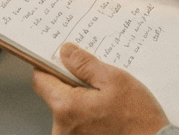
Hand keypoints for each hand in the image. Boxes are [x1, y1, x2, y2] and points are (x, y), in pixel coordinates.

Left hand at [31, 43, 168, 134]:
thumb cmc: (138, 119)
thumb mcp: (115, 80)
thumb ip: (85, 65)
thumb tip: (65, 52)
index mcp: (66, 108)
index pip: (40, 80)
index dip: (49, 65)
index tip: (62, 59)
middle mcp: (62, 128)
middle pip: (55, 95)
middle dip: (72, 84)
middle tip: (97, 80)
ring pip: (68, 110)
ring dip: (82, 101)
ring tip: (107, 100)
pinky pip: (76, 123)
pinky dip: (88, 115)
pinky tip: (107, 113)